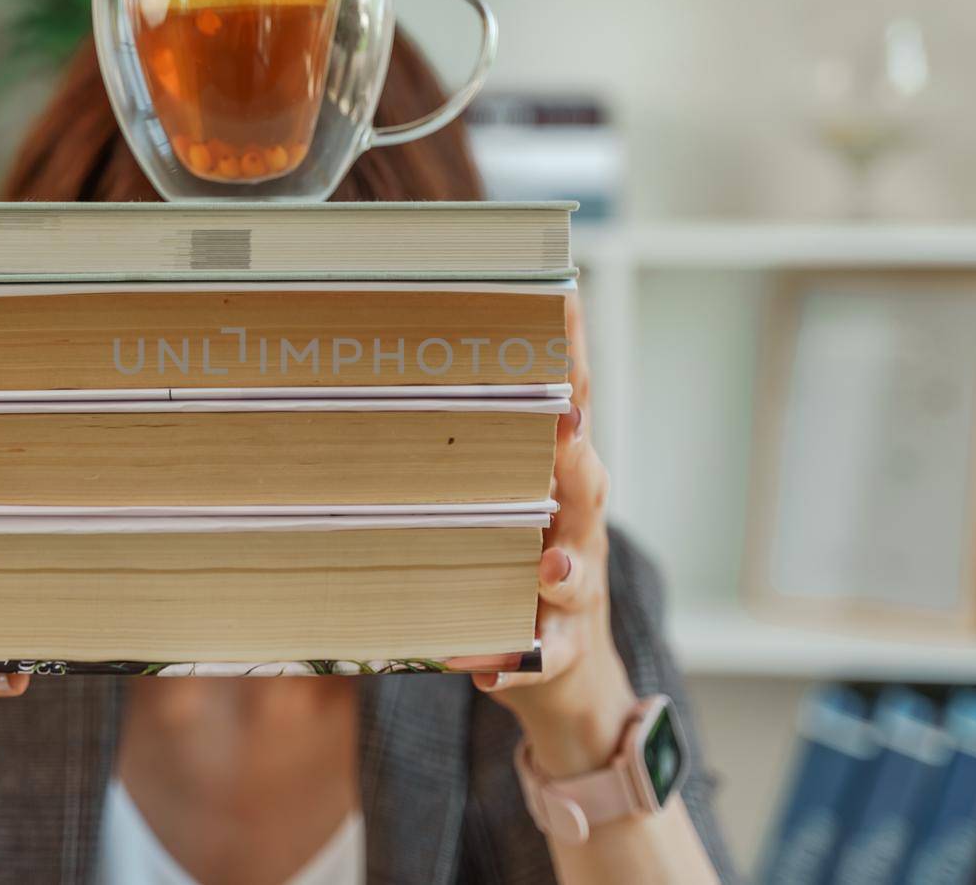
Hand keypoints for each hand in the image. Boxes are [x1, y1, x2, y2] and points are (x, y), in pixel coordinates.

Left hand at [474, 295, 638, 777]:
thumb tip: (387, 374)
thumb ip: (463, 448)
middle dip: (576, 454)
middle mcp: (576, 529)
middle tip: (564, 423)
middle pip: (588, 483)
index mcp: (556, 481)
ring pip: (580, 571)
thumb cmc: (516, 570)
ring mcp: (576, 592)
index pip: (569, 408)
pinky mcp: (562, 652)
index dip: (569, 355)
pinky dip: (524, 661)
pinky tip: (491, 666)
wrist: (571, 678)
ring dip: (565, 566)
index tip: (563, 297)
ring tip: (547, 567)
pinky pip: (548, 658)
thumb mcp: (495, 504)